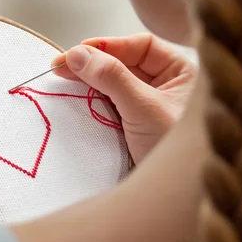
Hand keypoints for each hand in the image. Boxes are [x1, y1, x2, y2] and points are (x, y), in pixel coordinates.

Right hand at [52, 33, 196, 163]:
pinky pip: (108, 107)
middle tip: (61, 67)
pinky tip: (76, 102)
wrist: (178, 195)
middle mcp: (165, 86)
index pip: (140, 46)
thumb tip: (78, 54)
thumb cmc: (176, 149)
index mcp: (180, 73)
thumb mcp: (144, 107)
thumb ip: (111, 77)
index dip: (108, 46)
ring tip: (64, 82)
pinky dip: (91, 103)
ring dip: (89, 83)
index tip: (77, 53)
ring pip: (112, 85)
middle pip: (123, 63)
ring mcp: (147, 107)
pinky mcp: (132, 127)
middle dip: (93, 64)